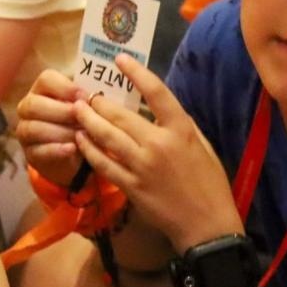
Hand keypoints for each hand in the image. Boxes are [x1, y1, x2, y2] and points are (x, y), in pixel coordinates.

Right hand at [14, 69, 86, 188]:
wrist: (73, 152)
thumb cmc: (78, 121)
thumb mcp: (82, 106)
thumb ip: (86, 98)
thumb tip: (97, 97)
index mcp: (41, 89)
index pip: (45, 79)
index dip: (65, 87)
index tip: (84, 97)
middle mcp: (27, 108)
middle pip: (34, 104)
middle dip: (61, 111)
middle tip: (83, 118)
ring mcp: (25, 131)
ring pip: (35, 128)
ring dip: (61, 131)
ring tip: (81, 135)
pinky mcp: (30, 153)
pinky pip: (40, 150)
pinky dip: (57, 149)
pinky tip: (72, 148)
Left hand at [74, 55, 241, 252]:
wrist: (207, 226)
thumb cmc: (210, 184)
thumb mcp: (202, 146)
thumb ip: (179, 125)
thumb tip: (157, 107)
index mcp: (180, 130)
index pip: (156, 92)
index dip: (136, 73)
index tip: (120, 60)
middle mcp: (158, 143)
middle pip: (120, 114)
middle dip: (98, 101)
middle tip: (85, 93)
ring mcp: (142, 166)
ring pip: (106, 136)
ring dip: (87, 121)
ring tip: (76, 110)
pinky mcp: (130, 186)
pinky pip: (103, 163)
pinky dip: (89, 149)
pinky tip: (80, 139)